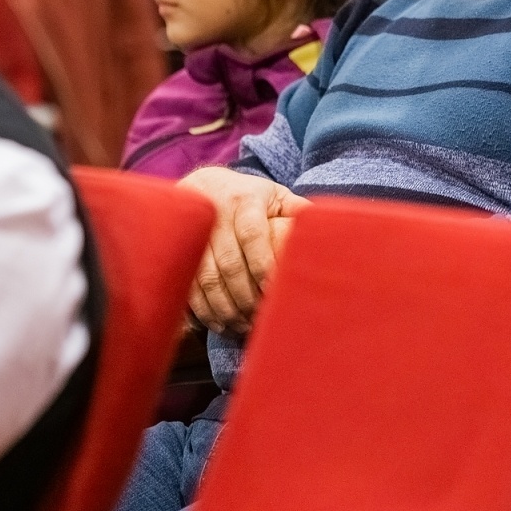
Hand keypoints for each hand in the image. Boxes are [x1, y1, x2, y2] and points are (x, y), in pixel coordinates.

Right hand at [178, 167, 311, 333]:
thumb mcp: (275, 195)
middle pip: (229, 263)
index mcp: (245, 200)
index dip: (263, 266)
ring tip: (241, 326)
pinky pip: (187, 283)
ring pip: (205, 277)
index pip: (253, 235)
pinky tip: (219, 322)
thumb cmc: (249, 196)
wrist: (203, 184)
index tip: (274, 292)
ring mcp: (194, 233)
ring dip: (224, 307)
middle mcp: (216, 214)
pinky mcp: (179, 249)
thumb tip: (332, 229)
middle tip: (259, 319)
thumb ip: (299, 211)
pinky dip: (202, 308)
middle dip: (244, 296)